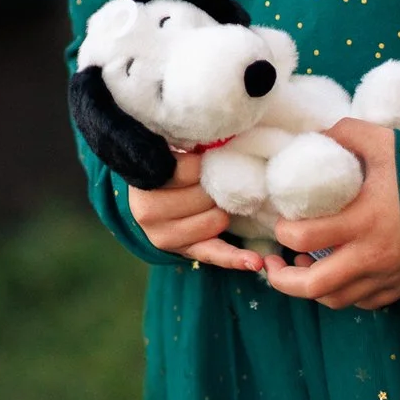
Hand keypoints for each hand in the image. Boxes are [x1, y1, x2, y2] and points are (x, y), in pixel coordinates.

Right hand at [127, 151, 265, 274]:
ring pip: (217, 220)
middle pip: (207, 196)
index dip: (204, 162)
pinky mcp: (185, 252)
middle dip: (214, 187)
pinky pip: (215, 254)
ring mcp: (166, 236)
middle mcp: (149, 212)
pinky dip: (236, 259)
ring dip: (220, 209)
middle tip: (206, 182)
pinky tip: (254, 261)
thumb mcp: (167, 151)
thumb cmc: (165, 168)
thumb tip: (222, 137)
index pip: (193, 169)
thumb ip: (186, 143)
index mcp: (145, 181)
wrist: (147, 200)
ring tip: (207, 201)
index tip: (204, 158)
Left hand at [262, 119, 399, 310]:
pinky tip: (337, 274)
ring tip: (303, 267)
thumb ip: (344, 134)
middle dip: (283, 279)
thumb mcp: (381, 140)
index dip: (282, 233)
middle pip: (314, 286)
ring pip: (336, 299)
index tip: (280, 222)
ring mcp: (387, 275)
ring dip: (312, 288)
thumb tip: (315, 136)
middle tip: (274, 262)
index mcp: (361, 220)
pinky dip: (343, 293)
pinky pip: (363, 302)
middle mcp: (371, 255)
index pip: (303, 238)